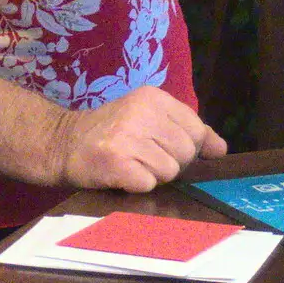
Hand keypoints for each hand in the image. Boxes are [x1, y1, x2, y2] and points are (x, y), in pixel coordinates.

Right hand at [48, 86, 226, 191]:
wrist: (63, 143)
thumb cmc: (111, 132)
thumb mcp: (149, 119)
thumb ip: (187, 129)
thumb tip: (220, 149)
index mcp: (153, 97)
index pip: (196, 130)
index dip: (185, 147)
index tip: (161, 146)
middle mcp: (140, 112)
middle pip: (186, 153)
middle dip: (169, 162)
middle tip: (142, 156)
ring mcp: (127, 136)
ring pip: (170, 171)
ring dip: (153, 175)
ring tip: (131, 164)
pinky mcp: (116, 162)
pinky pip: (148, 184)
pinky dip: (137, 186)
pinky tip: (121, 174)